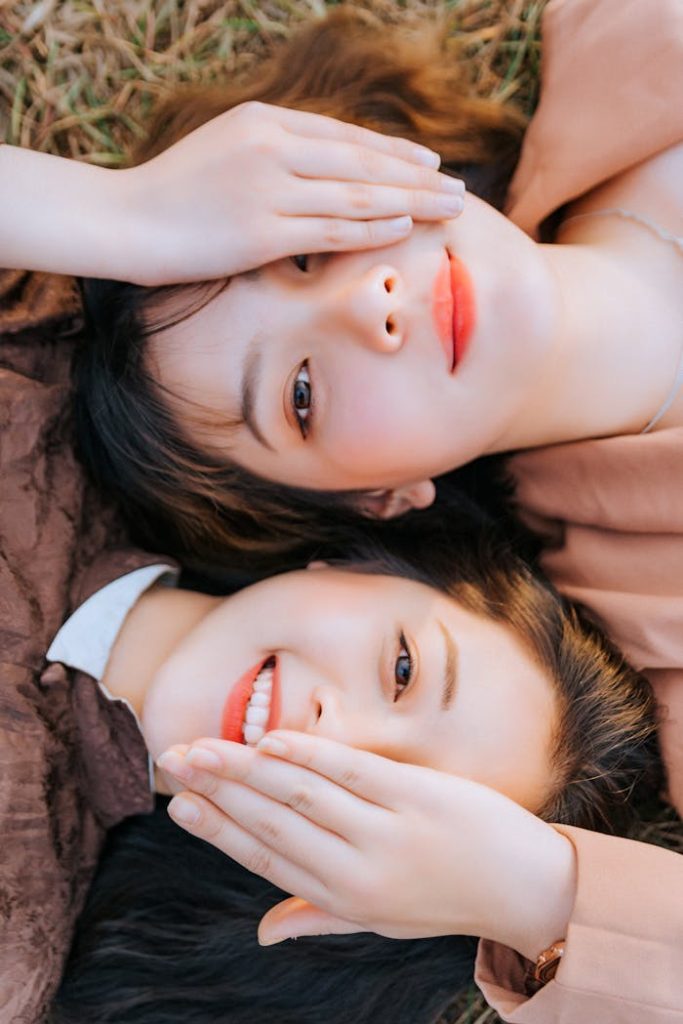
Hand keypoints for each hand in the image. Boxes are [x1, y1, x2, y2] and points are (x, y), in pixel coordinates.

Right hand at [122, 101, 464, 284]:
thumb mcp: (227, 152)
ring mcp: (269, 188)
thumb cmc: (174, 192)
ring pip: (357, 194)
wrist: (125, 219)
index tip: (429, 163)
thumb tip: (320, 173)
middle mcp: (273, 147)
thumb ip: (275, 155)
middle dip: (418, 176)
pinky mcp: (261, 231)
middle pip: (364, 162)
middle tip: (459, 189)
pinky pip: (331, 229)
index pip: (347, 137)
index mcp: (266, 122)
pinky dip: (373, 228)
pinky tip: (405, 227)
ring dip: (411, 202)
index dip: (394, 152)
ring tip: (449, 209)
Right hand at [158, 732, 575, 959]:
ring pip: (303, 794)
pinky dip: (310, 753)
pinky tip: (272, 741)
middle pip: (273, 822)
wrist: (523, 886)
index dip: (218, 831)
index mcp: (342, 897)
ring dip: (247, 768)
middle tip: (173, 761)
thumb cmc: (442, 897)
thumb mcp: (377, 918)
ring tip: (204, 747)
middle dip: (218, 789)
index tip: (178, 805)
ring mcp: (388, 831)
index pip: (265, 858)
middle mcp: (357, 868)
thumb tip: (260, 935)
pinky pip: (354, 771)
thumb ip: (317, 918)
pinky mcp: (417, 796)